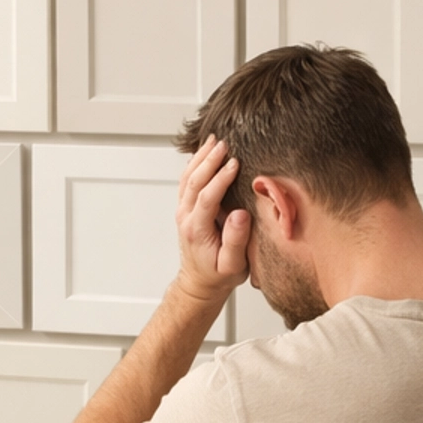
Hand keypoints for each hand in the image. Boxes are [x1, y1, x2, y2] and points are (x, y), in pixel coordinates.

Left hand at [175, 136, 251, 304]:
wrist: (200, 282)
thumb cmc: (218, 275)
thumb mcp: (232, 265)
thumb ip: (236, 240)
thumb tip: (239, 215)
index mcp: (197, 230)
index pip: (206, 197)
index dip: (220, 179)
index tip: (234, 163)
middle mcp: (187, 218)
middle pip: (194, 182)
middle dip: (209, 160)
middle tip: (224, 144)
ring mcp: (184, 211)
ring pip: (187, 178)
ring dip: (200, 158)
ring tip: (214, 140)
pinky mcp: (186, 208)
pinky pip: (187, 181)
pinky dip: (194, 164)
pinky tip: (204, 152)